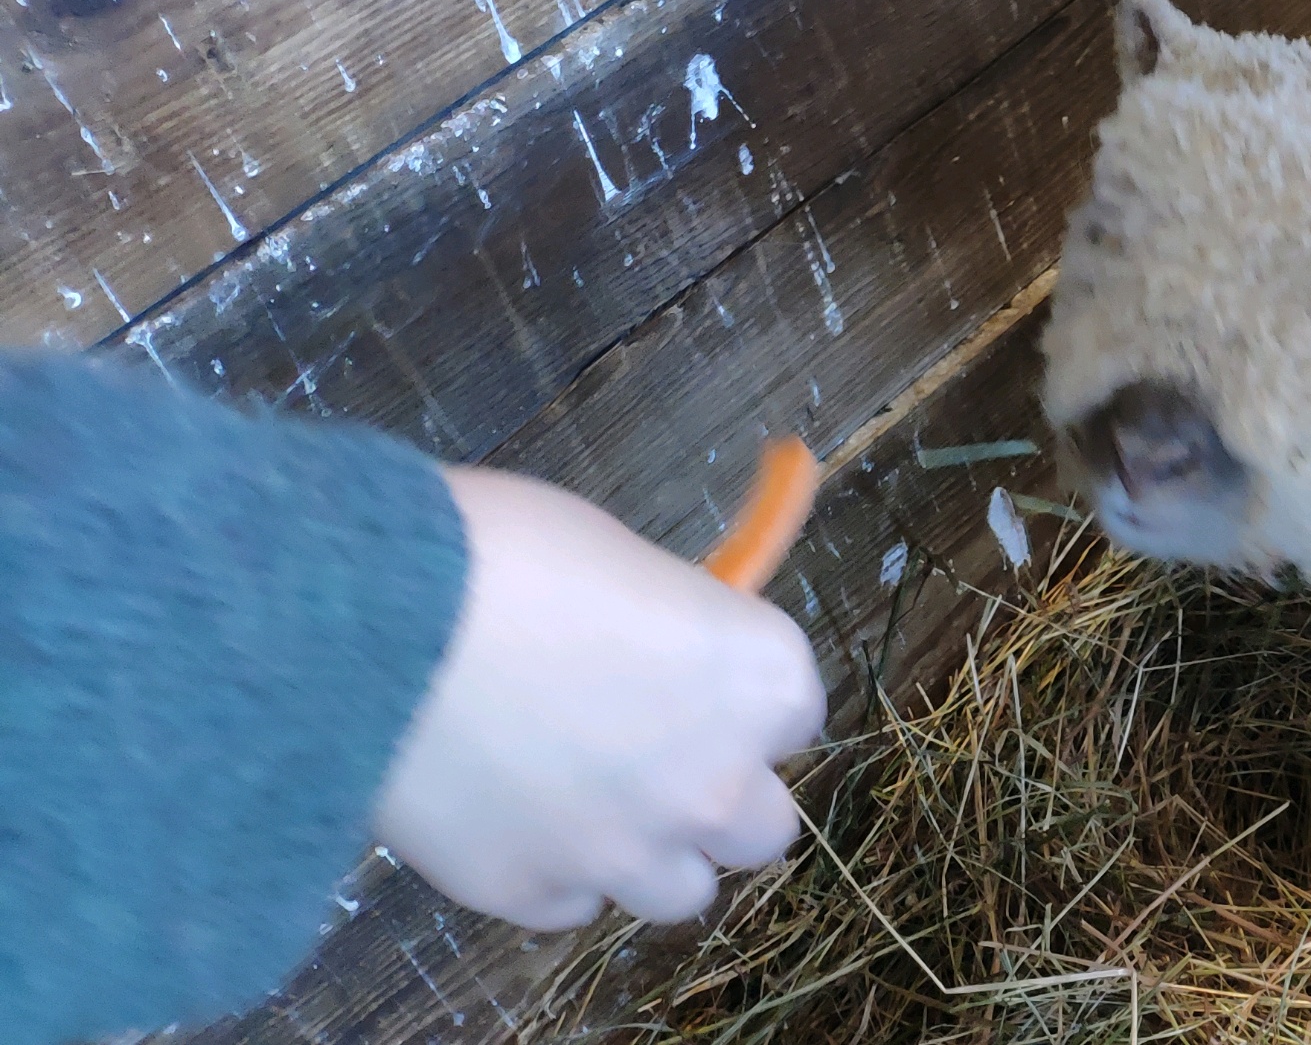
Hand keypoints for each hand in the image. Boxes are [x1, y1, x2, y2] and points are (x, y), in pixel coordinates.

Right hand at [370, 466, 826, 929]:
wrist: (369, 621)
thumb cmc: (504, 553)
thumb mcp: (625, 561)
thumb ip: (674, 628)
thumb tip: (669, 646)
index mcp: (760, 680)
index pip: (793, 712)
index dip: (737, 696)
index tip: (695, 679)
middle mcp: (716, 781)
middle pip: (762, 826)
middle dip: (716, 793)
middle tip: (653, 755)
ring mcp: (626, 851)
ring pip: (681, 889)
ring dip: (647, 850)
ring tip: (581, 798)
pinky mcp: (533, 894)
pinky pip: (572, 904)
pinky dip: (553, 872)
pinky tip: (509, 816)